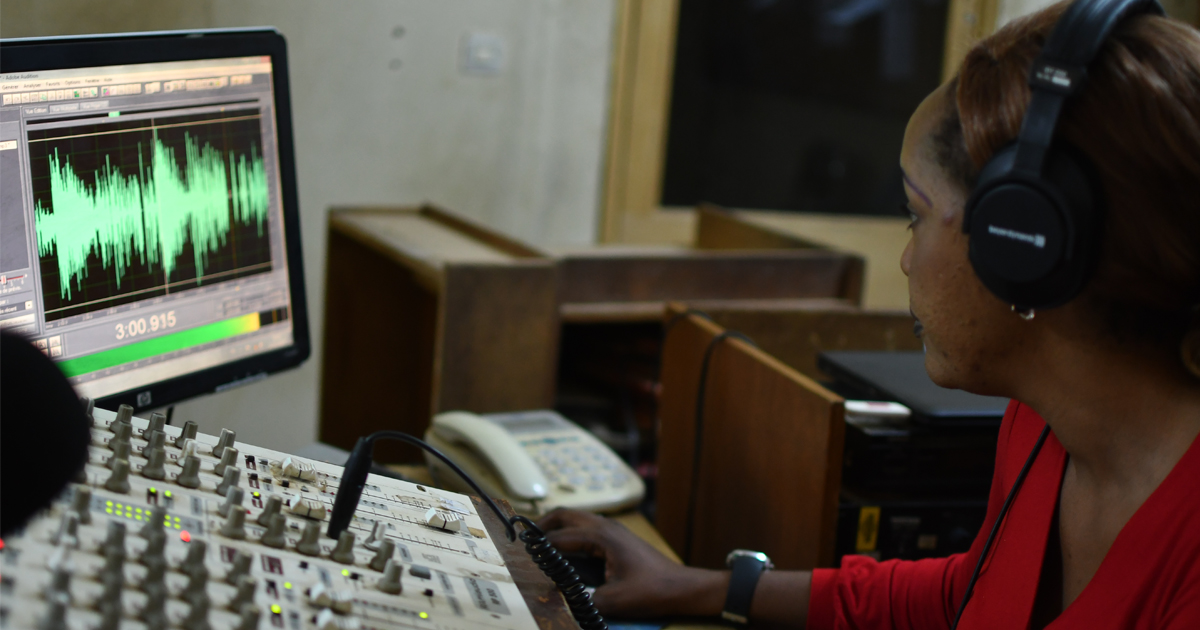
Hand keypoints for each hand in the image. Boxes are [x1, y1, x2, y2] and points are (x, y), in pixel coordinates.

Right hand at [537, 508, 726, 618]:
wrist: (683, 588)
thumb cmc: (653, 591)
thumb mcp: (614, 602)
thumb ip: (582, 599)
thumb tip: (562, 599)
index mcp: (602, 537)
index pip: (561, 536)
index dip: (539, 545)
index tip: (520, 551)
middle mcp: (606, 527)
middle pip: (566, 515)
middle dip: (544, 523)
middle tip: (526, 539)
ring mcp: (614, 530)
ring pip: (578, 519)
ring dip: (558, 526)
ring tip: (541, 544)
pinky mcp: (619, 539)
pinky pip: (587, 528)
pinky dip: (571, 533)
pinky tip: (566, 551)